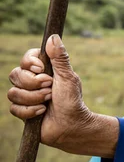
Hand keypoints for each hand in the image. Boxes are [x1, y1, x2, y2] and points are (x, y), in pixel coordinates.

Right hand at [8, 35, 117, 156]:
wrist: (71, 124)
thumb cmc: (72, 99)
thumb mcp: (68, 77)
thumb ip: (60, 58)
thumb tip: (53, 37)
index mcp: (43, 70)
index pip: (26, 58)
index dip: (30, 62)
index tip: (42, 68)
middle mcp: (31, 81)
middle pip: (15, 74)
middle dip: (33, 83)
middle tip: (50, 88)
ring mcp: (25, 96)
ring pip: (13, 92)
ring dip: (34, 98)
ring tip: (48, 101)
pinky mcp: (21, 111)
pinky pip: (14, 108)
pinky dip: (30, 111)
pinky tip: (42, 112)